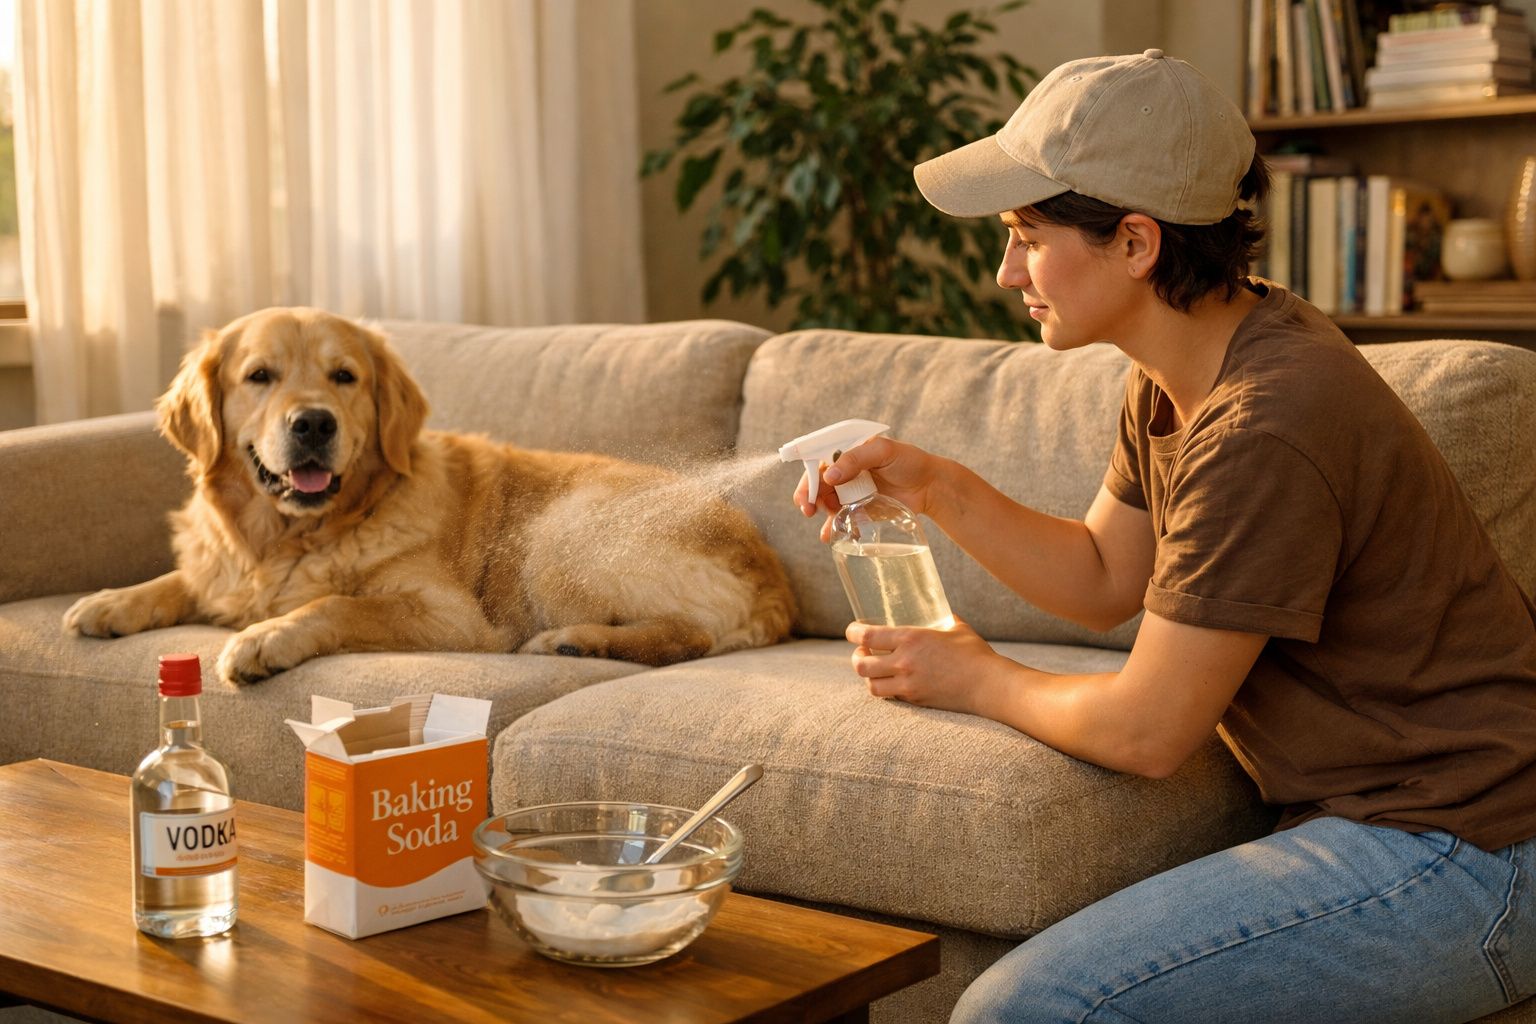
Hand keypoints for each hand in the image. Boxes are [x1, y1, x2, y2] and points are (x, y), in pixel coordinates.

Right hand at [792, 436, 948, 541]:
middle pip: (817, 483)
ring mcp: (850, 491)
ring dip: (819, 513)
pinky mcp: (858, 509)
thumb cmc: (909, 461)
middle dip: (809, 497)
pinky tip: (829, 536)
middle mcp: (845, 471)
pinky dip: (832, 527)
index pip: (818, 461)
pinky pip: (839, 518)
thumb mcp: (883, 451)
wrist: (930, 487)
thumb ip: (855, 459)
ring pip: (825, 502)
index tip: (806, 492)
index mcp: (846, 452)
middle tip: (808, 509)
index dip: (809, 476)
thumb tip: (828, 476)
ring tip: (824, 525)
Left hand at [845, 617, 1010, 714]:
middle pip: (861, 665)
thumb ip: (941, 618)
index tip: (852, 630)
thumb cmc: (974, 653)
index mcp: (911, 639)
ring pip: (871, 686)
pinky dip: (886, 689)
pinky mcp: (915, 700)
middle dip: (856, 658)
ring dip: (868, 677)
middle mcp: (904, 663)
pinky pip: (890, 696)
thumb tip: (936, 611)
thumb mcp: (955, 626)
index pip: (867, 636)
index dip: (853, 633)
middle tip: (861, 653)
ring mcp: (908, 685)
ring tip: (873, 669)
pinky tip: (892, 681)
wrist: (988, 685)